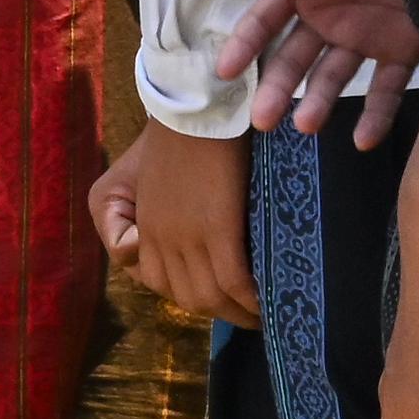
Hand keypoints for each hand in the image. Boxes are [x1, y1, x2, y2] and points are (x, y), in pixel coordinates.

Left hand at [119, 122, 255, 318]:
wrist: (200, 104)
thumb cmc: (188, 132)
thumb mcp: (161, 178)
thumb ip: (169, 209)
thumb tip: (194, 230)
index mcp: (146, 225)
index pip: (160, 282)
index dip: (191, 294)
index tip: (219, 294)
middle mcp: (161, 238)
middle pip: (187, 297)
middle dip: (220, 310)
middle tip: (250, 310)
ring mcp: (186, 236)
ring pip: (210, 298)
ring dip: (239, 313)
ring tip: (267, 313)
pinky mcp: (216, 229)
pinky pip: (234, 281)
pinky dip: (253, 299)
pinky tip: (271, 300)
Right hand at [218, 0, 418, 147]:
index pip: (267, 21)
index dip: (245, 44)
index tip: (227, 71)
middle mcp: (328, 19)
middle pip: (295, 59)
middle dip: (277, 88)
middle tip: (262, 119)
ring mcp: (363, 38)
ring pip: (333, 78)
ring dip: (318, 103)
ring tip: (307, 126)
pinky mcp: (399, 51)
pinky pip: (386, 88)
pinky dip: (376, 116)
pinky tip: (364, 140)